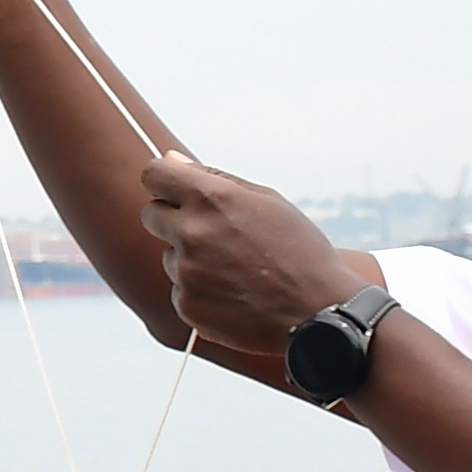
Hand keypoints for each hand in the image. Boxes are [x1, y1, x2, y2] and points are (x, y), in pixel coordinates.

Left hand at [143, 156, 358, 352]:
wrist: (320, 312)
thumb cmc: (299, 251)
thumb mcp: (266, 201)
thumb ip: (213, 178)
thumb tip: (170, 158)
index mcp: (210, 199)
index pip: (153, 174)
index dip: (164, 180)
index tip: (175, 190)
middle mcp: (191, 233)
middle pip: (151, 214)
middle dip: (173, 218)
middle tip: (212, 233)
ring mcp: (186, 273)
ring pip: (170, 256)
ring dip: (191, 259)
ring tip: (237, 270)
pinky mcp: (187, 306)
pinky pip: (180, 290)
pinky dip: (200, 291)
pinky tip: (235, 294)